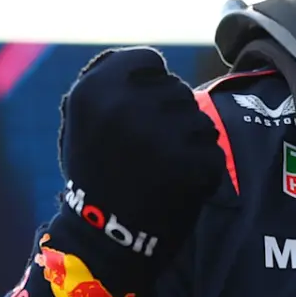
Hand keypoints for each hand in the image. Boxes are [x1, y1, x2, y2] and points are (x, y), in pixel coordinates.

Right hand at [53, 47, 225, 270]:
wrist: (103, 237)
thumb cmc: (96, 172)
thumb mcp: (83, 119)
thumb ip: (112, 82)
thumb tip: (154, 60)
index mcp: (94, 88)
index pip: (148, 59)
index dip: (150, 85)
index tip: (138, 113)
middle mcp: (124, 105)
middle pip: (178, 90)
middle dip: (171, 117)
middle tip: (147, 151)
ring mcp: (158, 133)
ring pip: (200, 120)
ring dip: (190, 143)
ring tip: (160, 170)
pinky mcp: (187, 162)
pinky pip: (212, 151)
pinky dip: (202, 170)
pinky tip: (176, 186)